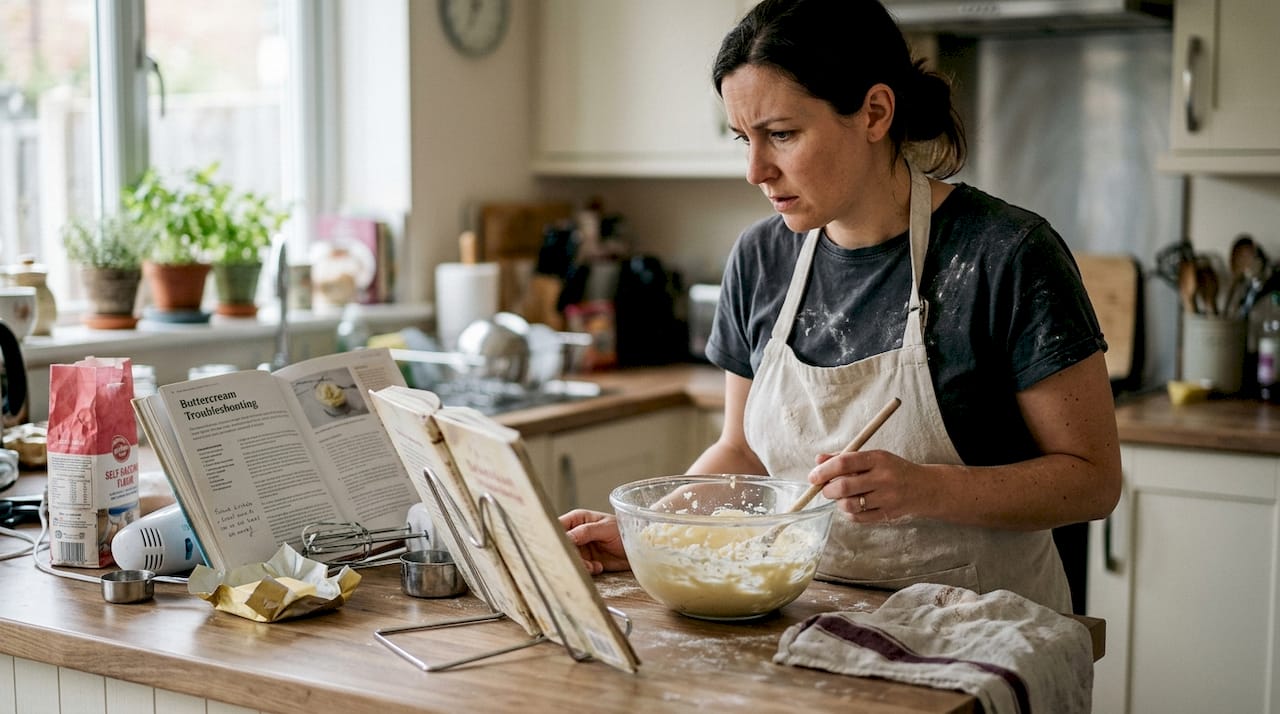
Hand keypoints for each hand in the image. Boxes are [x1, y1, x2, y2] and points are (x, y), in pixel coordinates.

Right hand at [558, 509, 629, 574]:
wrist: (639, 548)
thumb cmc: (623, 530)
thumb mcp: (605, 528)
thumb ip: (585, 532)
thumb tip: (566, 537)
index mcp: (578, 519)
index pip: (558, 525)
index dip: (556, 536)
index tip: (563, 546)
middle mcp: (576, 533)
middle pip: (561, 545)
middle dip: (569, 555)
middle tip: (581, 561)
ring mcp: (580, 548)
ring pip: (569, 558)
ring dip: (580, 565)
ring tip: (593, 566)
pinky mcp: (586, 561)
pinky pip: (579, 567)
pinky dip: (587, 570)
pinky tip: (598, 567)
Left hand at [808, 449, 932, 522]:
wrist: (924, 487)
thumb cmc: (893, 470)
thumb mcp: (873, 457)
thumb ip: (845, 458)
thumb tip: (818, 460)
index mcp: (878, 459)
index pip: (844, 462)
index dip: (824, 470)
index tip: (813, 476)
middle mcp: (883, 478)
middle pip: (844, 486)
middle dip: (827, 490)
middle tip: (825, 489)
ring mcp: (886, 498)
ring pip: (850, 504)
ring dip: (838, 502)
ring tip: (841, 497)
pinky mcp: (888, 514)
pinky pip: (858, 518)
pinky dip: (849, 513)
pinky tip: (852, 506)